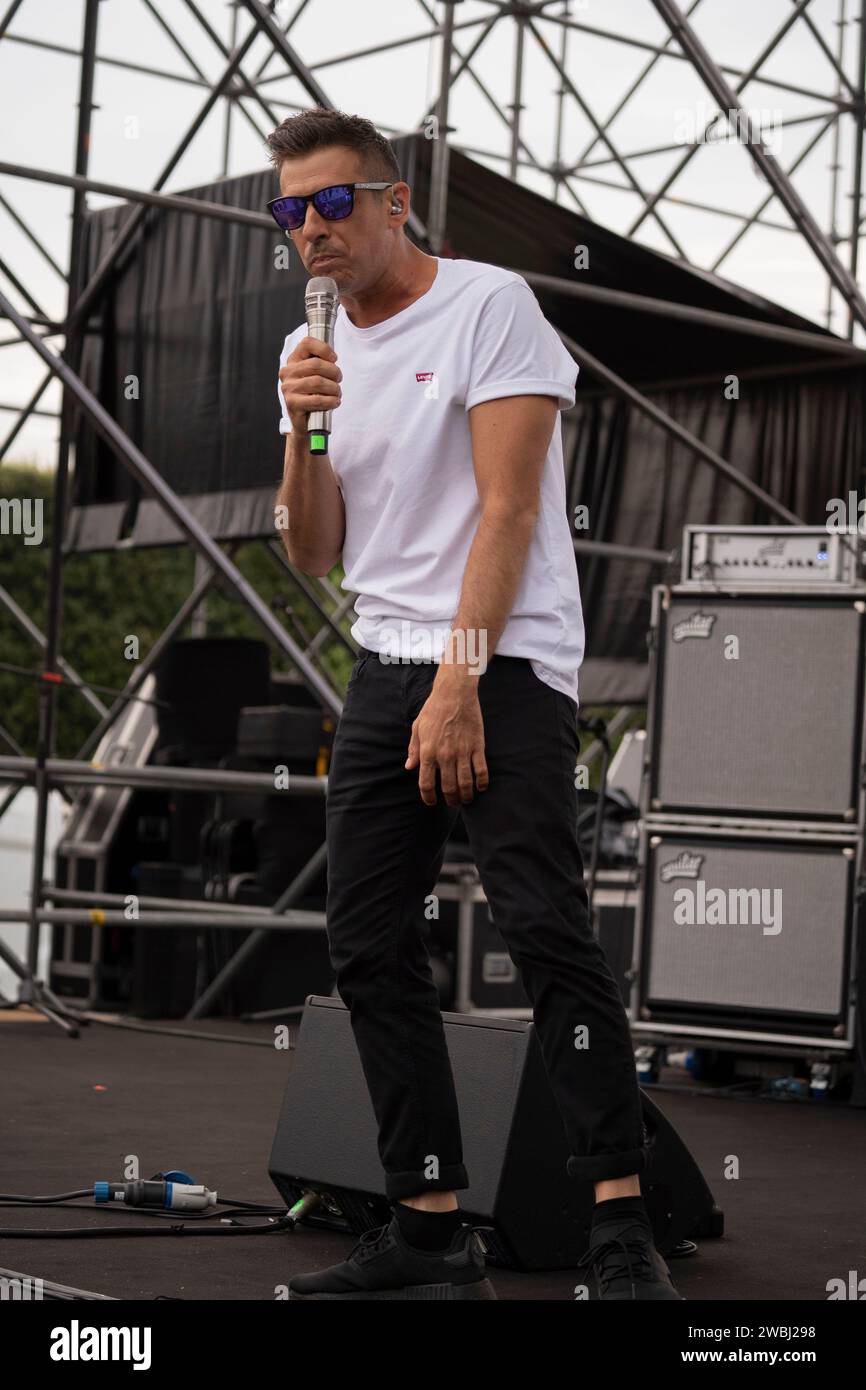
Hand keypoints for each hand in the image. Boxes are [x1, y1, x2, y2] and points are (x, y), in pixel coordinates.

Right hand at [280, 337, 341, 433]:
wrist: (305, 421)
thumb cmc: (314, 394)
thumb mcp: (317, 374)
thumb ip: (322, 362)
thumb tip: (332, 358)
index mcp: (293, 360)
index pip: (307, 343)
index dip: (324, 348)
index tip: (334, 359)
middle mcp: (287, 372)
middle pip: (316, 364)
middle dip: (334, 372)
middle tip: (339, 380)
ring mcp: (288, 388)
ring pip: (318, 382)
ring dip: (334, 388)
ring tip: (337, 393)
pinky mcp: (292, 404)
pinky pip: (316, 399)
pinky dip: (330, 401)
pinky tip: (334, 402)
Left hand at [405, 675, 489, 806]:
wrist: (454, 694)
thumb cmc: (434, 709)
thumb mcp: (417, 728)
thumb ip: (413, 749)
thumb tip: (409, 767)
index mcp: (427, 752)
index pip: (426, 783)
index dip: (428, 797)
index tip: (431, 802)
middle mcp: (445, 755)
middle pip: (448, 787)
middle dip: (450, 800)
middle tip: (452, 803)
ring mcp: (462, 752)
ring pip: (466, 783)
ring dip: (466, 796)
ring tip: (466, 799)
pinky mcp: (477, 746)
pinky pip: (481, 770)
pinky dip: (482, 783)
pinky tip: (481, 787)